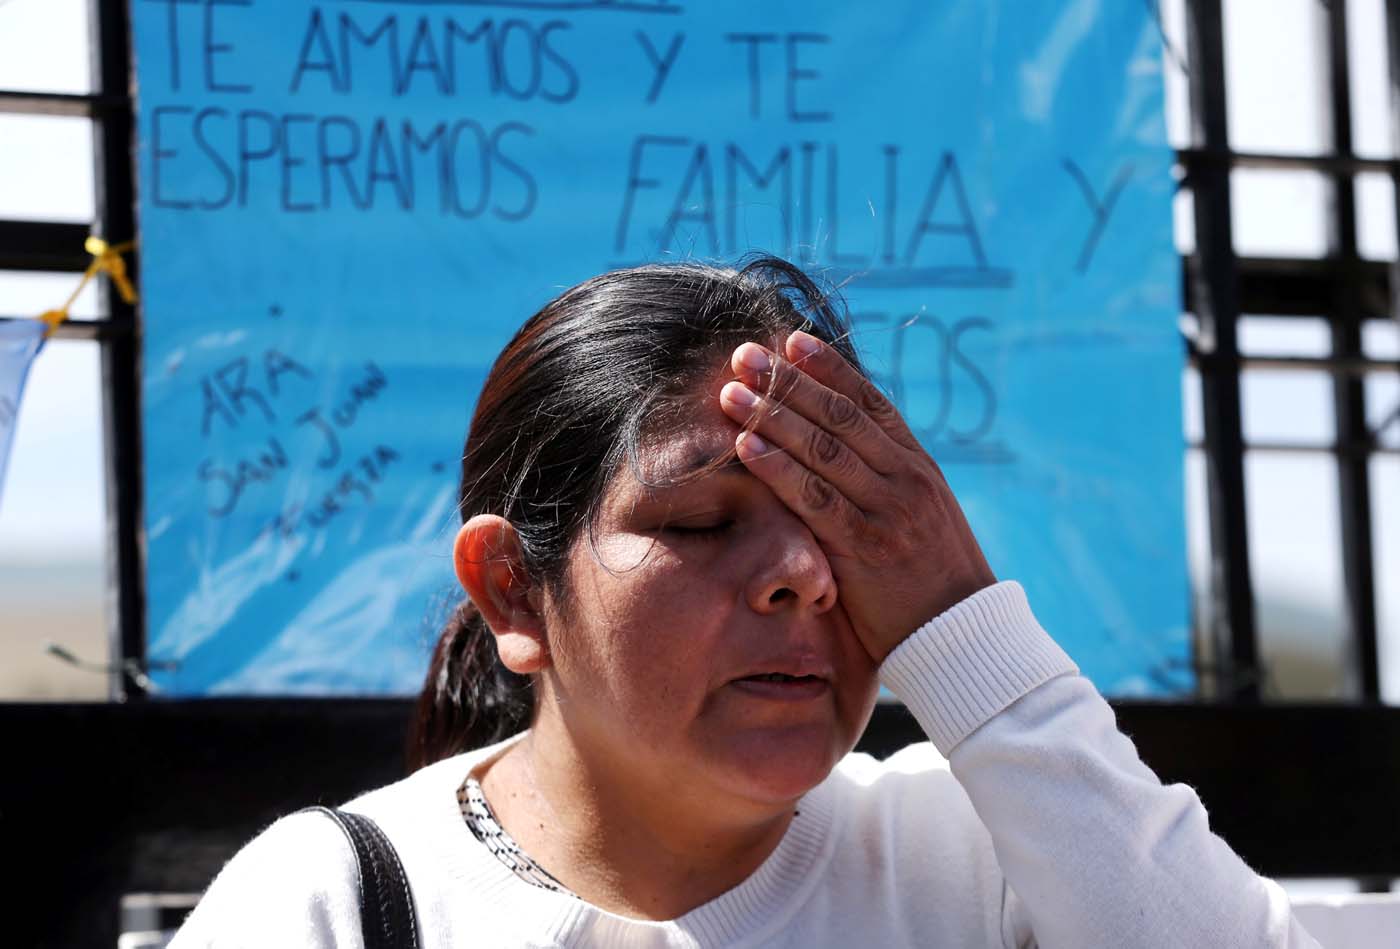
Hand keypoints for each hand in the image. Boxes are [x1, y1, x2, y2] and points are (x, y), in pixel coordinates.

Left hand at [719, 331, 995, 663]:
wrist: (963, 636)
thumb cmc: (930, 580)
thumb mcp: (920, 517)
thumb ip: (885, 481)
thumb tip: (838, 449)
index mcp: (918, 465)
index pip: (870, 403)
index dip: (829, 368)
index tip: (791, 339)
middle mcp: (906, 478)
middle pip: (839, 415)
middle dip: (789, 381)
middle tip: (744, 354)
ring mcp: (888, 510)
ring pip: (823, 449)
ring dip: (772, 415)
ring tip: (730, 391)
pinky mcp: (867, 547)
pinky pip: (815, 498)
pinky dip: (777, 468)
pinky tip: (745, 445)